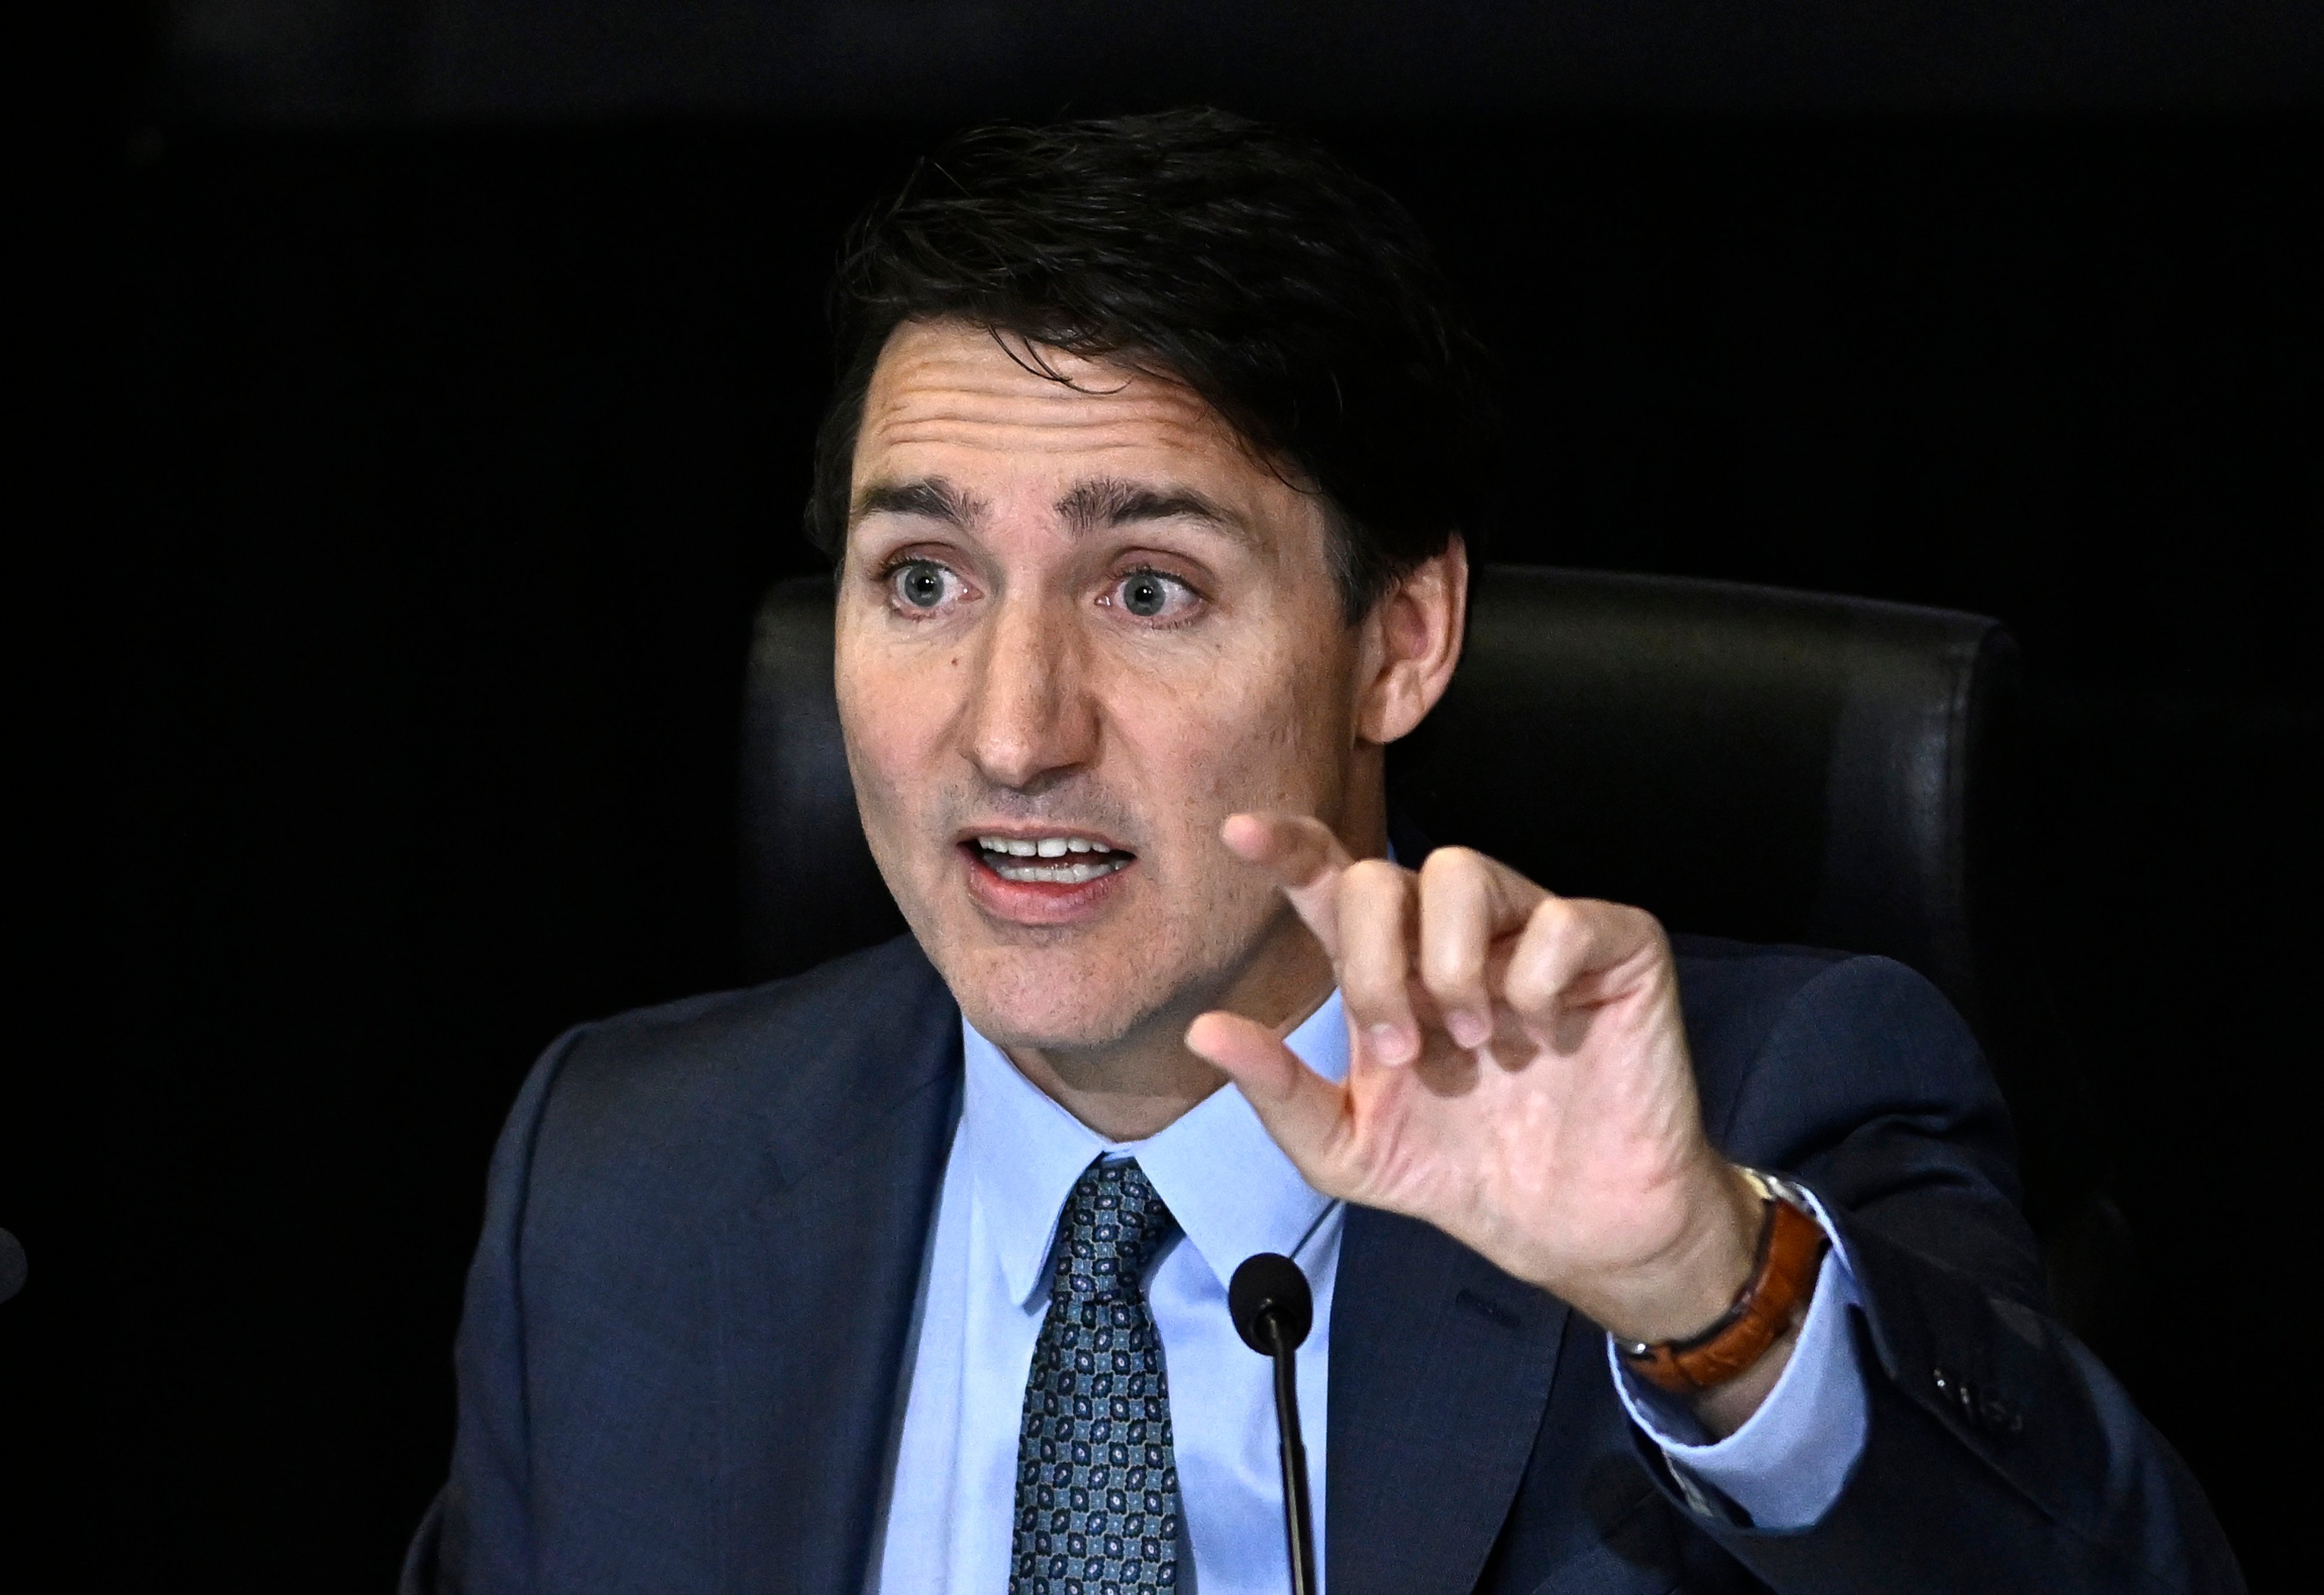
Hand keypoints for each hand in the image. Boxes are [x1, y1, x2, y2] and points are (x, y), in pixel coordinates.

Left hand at [1186, 815, 1764, 1350]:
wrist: (1572, 1227)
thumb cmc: (1460, 1174)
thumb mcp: (1348, 1150)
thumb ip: (1278, 1090)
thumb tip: (1204, 1032)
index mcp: (1387, 968)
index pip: (1330, 879)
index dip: (1287, 846)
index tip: (1238, 836)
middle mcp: (1453, 936)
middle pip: (1380, 877)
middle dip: (1373, 965)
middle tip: (1403, 1051)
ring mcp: (1532, 932)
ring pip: (1462, 869)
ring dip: (1450, 963)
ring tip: (1473, 1040)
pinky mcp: (1613, 948)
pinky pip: (1563, 917)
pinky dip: (1541, 979)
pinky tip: (1547, 1035)